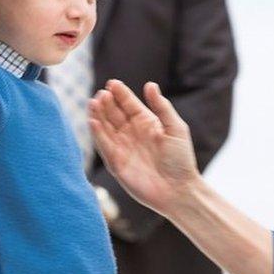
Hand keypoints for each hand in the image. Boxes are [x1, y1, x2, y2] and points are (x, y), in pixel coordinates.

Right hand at [88, 80, 201, 216]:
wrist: (179, 189)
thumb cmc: (181, 159)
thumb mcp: (175, 128)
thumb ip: (162, 107)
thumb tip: (150, 84)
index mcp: (146, 122)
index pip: (129, 104)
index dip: (120, 94)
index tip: (112, 83)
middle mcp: (132, 133)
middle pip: (114, 113)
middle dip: (106, 103)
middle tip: (101, 94)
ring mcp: (122, 147)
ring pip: (105, 127)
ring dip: (98, 115)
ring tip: (93, 102)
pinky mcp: (116, 163)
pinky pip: (104, 146)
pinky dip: (97, 134)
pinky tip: (93, 121)